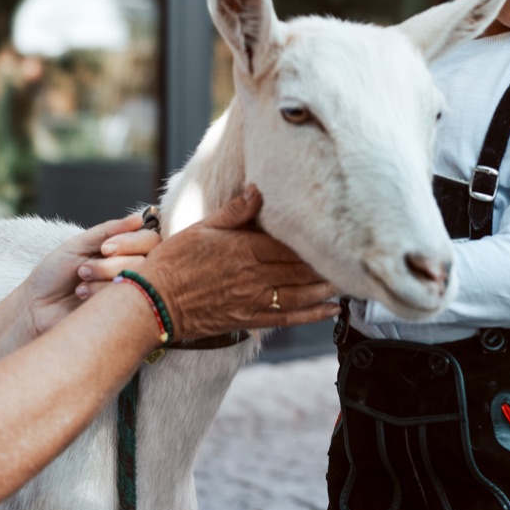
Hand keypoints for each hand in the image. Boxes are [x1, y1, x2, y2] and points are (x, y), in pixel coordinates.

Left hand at [22, 212, 162, 337]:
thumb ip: (109, 230)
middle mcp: (131, 271)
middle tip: (84, 269)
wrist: (34, 307)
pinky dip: (102, 293)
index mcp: (123, 251)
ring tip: (80, 284)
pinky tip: (83, 296)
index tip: (104, 248)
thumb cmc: (54, 273)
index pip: (150, 240)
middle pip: (148, 260)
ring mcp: (129, 294)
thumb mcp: (79, 245)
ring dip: (106, 277)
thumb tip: (138, 218)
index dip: (132, 242)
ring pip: (140, 280)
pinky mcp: (123, 315)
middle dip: (113, 264)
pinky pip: (129, 300)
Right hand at [136, 186, 339, 339]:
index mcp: (245, 249)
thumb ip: (235, 211)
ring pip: (301, 293)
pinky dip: (313, 315)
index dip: (314, 241)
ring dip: (327, 288)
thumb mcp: (203, 227)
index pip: (289, 243)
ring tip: (351, 281)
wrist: (154, 303)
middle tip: (355, 257)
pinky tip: (332, 311)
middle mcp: (255, 275)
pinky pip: (288, 318)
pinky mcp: (250, 319)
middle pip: (301, 268)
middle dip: (328, 263)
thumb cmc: (174, 262)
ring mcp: (254, 300)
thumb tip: (259, 190)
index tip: (337, 234)